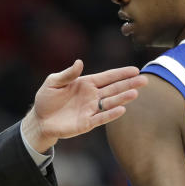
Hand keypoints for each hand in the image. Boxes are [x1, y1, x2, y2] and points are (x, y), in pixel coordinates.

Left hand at [22, 59, 146, 152]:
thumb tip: (79, 62)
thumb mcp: (53, 82)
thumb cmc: (46, 99)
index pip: (107, 77)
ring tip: (135, 93)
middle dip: (129, 84)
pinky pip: (101, 118)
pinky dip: (110, 114)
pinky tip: (121, 109)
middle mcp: (92, 96)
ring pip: (110, 103)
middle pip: (114, 89)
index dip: (121, 73)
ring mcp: (91, 110)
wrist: (40, 120)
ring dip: (123, 98)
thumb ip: (67, 74)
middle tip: (144, 80)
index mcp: (86, 83)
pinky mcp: (87, 123)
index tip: (135, 70)